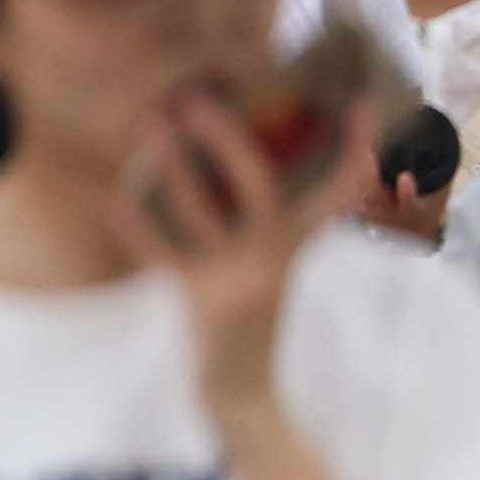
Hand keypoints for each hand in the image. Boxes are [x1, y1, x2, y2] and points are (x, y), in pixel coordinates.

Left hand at [132, 79, 356, 414]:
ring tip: (151, 122)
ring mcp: (235, 275)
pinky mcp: (198, 296)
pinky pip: (161, 254)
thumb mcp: (272, 257)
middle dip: (225, 137)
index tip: (366, 103)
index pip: (337, 189)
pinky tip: (114, 197)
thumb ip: (267, 211)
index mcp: (296, 239)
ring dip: (171, 165)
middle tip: (192, 96)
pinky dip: (136, 225)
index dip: (355, 148)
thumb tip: (233, 144)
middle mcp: (272, 253)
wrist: (241, 383)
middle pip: (256, 185)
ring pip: (199, 212)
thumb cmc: (249, 301)